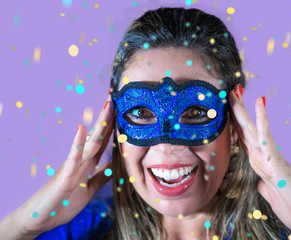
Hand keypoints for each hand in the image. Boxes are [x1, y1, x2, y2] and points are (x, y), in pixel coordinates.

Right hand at [10, 94, 114, 236]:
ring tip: (108, 106)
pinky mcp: (64, 175)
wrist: (41, 218)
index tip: (122, 111)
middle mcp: (81, 161)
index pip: (103, 141)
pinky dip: (78, 143)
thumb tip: (112, 166)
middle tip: (116, 97)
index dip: (113, 127)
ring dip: (100, 124)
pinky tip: (82, 128)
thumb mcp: (89, 190)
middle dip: (108, 118)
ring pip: (90, 142)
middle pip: (99, 136)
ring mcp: (73, 166)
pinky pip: (72, 157)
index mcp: (88, 164)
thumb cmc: (63, 203)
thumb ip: (100, 177)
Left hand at [228, 85, 290, 237]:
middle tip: (231, 91)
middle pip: (244, 130)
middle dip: (236, 111)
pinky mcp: (276, 160)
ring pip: (250, 129)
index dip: (235, 124)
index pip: (243, 140)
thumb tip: (260, 182)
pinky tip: (259, 102)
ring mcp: (268, 157)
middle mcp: (262, 158)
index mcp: (259, 165)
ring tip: (236, 91)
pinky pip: (265, 136)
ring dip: (242, 110)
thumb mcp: (272, 197)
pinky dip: (261, 119)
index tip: (229, 109)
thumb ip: (265, 186)